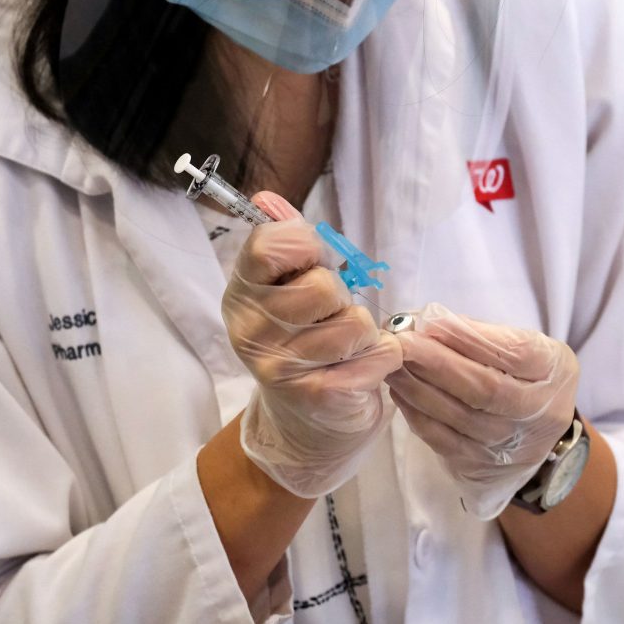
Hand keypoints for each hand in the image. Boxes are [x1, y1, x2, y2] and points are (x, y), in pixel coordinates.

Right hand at [224, 192, 401, 497]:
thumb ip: (284, 241)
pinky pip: (376, 355)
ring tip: (346, 346)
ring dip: (363, 332)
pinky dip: (381, 358)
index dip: (304, 246)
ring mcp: (280, 366)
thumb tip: (266, 197)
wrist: (303, 425)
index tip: (313, 262)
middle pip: (322, 286)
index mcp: (242, 293)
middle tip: (330, 316)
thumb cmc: (301, 341)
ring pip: (354, 323)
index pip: (270, 245)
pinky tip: (358, 369)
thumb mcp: (285, 288)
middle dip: (341, 297)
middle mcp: (252, 329)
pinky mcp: (316, 395)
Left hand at [386, 303, 578, 518]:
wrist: (540, 437)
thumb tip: (432, 322)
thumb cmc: (528, 378)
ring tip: (392, 363)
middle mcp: (535, 412)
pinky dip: (415, 413)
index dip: (469, 338)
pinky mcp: (478, 464)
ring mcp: (507, 443)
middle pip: (484, 388)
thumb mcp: (527, 347)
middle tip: (400, 342)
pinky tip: (400, 391)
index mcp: (553, 371)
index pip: (514, 352)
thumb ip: (486, 334)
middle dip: (436, 363)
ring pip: (457, 416)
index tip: (429, 322)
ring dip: (417, 387)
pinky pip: (441, 439)